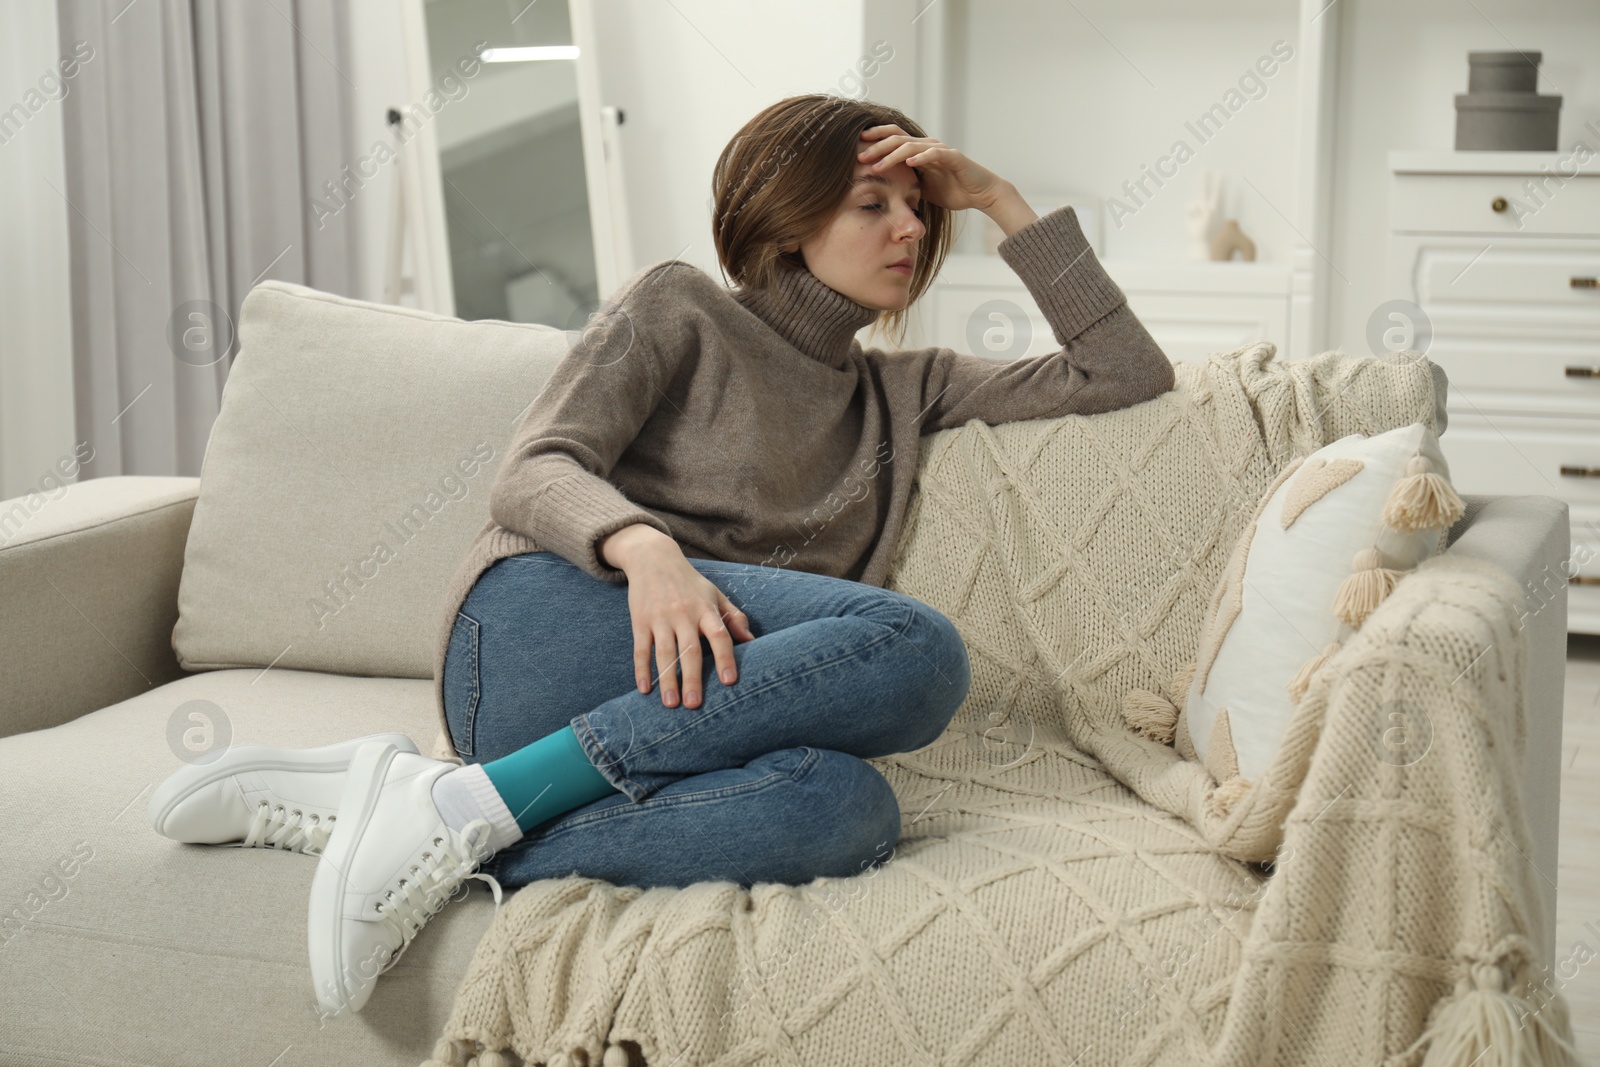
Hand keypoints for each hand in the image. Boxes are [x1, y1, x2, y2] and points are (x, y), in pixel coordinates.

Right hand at [620, 539, 755, 708]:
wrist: (653, 558)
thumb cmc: (690, 583)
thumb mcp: (715, 595)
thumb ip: (734, 617)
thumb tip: (753, 642)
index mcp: (705, 609)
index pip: (719, 634)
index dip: (725, 657)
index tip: (729, 681)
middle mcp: (683, 613)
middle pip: (689, 649)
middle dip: (692, 678)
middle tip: (694, 705)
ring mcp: (660, 617)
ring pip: (664, 652)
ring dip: (667, 679)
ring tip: (671, 704)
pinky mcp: (640, 620)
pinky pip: (640, 648)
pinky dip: (641, 670)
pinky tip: (644, 690)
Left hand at [856, 124, 1007, 212]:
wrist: (979, 193)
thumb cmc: (951, 190)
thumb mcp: (921, 188)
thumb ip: (905, 183)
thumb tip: (882, 190)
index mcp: (918, 151)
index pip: (893, 138)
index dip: (875, 139)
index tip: (857, 147)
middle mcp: (927, 146)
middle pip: (898, 139)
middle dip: (877, 147)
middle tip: (860, 156)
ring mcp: (940, 150)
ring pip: (912, 146)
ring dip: (892, 155)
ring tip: (878, 165)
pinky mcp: (954, 157)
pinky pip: (935, 154)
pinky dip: (922, 157)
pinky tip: (909, 162)